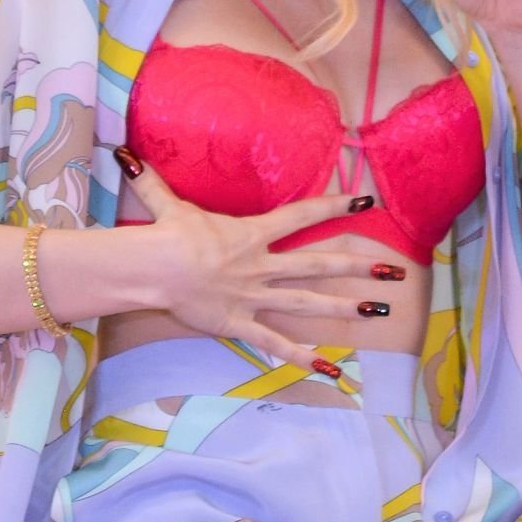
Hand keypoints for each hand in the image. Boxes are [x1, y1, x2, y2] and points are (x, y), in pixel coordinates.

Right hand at [118, 160, 403, 370]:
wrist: (153, 269)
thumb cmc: (162, 237)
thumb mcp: (166, 206)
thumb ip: (155, 183)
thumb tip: (127, 155)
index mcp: (251, 234)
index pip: (302, 216)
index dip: (334, 207)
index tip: (366, 202)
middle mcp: (261, 265)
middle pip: (318, 264)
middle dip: (358, 266)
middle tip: (394, 270)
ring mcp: (254, 296)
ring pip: (308, 302)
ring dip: (344, 307)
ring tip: (378, 311)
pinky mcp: (240, 323)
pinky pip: (276, 342)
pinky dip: (302, 356)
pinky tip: (331, 366)